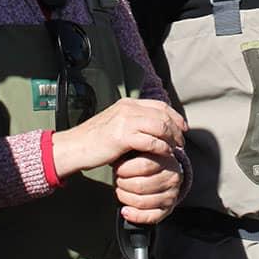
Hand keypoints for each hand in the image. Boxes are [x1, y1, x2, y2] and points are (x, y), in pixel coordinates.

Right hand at [52, 98, 185, 178]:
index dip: (175, 116)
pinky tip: (166, 155)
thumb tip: (155, 129)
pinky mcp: (122, 137)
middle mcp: (128, 109)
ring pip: (160, 126)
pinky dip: (162, 148)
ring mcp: (125, 121)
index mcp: (127, 104)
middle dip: (177, 129)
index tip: (183, 128)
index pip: (160, 105)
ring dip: (172, 139)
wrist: (74, 147)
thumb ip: (134, 122)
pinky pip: (151, 141)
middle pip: (163, 115)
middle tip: (182, 142)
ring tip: (176, 149)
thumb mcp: (116, 124)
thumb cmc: (95, 140)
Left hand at [114, 152, 182, 224]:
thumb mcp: (144, 151)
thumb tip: (116, 157)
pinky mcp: (168, 209)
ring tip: (120, 192)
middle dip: (123, 184)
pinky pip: (150, 217)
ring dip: (126, 198)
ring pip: (142, 202)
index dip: (126, 168)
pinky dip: (134, 215)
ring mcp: (171, 195)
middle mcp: (172, 178)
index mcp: (167, 161)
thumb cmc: (149, 161)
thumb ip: (134, 151)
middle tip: (118, 180)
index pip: (144, 165)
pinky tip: (125, 211)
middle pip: (141, 185)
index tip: (118, 168)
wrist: (167, 173)